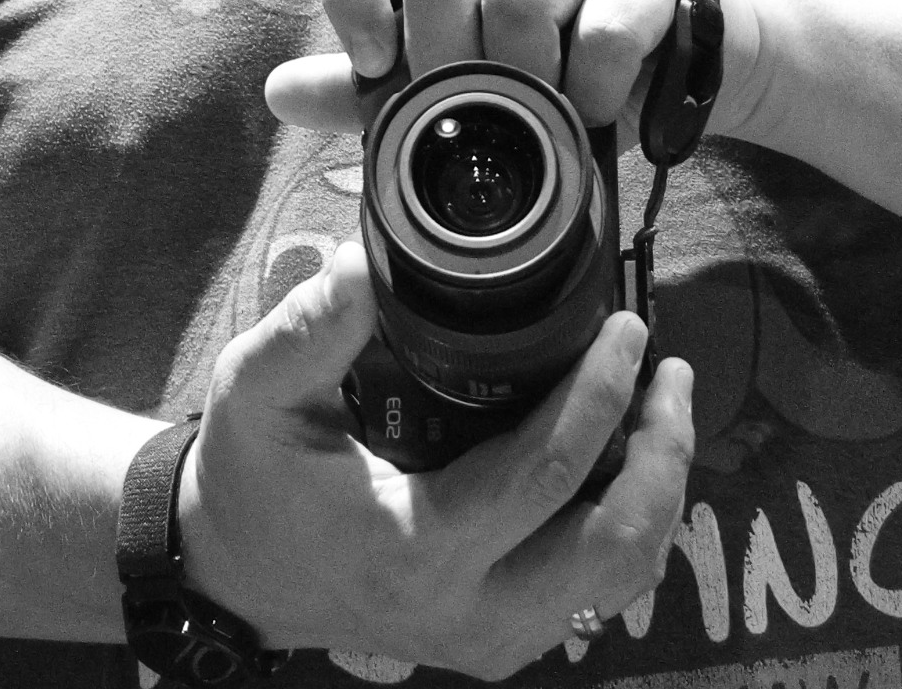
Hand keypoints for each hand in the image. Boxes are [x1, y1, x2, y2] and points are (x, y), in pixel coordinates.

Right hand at [179, 241, 695, 676]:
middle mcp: (465, 610)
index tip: (626, 327)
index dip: (601, 392)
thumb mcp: (257, 390)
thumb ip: (311, 327)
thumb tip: (368, 260)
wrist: (232, 574)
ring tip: (663, 407)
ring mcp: (489, 639)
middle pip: (613, 543)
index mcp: (414, 547)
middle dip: (661, 452)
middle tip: (668, 371)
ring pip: (620, 581)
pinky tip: (628, 461)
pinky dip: (631, 528)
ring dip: (659, 491)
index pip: (546, 471)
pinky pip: (597, 597)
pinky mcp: (499, 642)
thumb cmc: (252, 475)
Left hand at [271, 0, 686, 141]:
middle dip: (445, 66)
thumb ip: (371, 85)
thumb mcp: (458, 75)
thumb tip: (280, 90)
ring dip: (521, 81)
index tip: (374, 59)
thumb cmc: (552, 63)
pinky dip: (586, 91)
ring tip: (539, 114)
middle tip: (472, 113)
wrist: (676, 57)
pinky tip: (589, 109)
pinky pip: (602, 31)